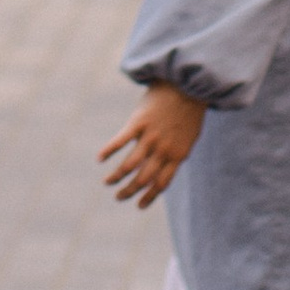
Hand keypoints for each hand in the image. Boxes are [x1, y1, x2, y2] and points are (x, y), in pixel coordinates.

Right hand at [98, 81, 204, 208]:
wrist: (187, 83)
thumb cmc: (189, 109)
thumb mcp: (189, 135)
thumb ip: (177, 152)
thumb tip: (168, 166)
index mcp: (177, 155)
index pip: (161, 184)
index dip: (149, 197)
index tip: (138, 206)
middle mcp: (163, 150)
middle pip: (143, 179)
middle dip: (129, 192)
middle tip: (119, 197)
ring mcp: (150, 137)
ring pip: (129, 166)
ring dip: (116, 177)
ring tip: (107, 182)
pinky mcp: (138, 122)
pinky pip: (120, 142)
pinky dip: (108, 151)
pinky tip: (100, 159)